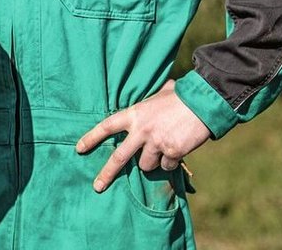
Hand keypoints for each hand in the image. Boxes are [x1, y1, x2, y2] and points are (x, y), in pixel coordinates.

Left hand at [75, 79, 210, 192]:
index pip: (106, 127)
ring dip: (153, 161)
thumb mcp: (157, 95)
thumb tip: (152, 95)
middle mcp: (142, 130)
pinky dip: (172, 161)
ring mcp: (156, 143)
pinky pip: (168, 166)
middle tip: (97, 186)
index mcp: (135, 114)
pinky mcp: (172, 152)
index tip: (79, 148)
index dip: (92, 138)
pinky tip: (179, 146)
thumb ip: (149, 102)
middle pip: (119, 157)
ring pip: (147, 166)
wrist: (203, 102)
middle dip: (107, 174)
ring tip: (165, 145)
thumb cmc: (180, 96)